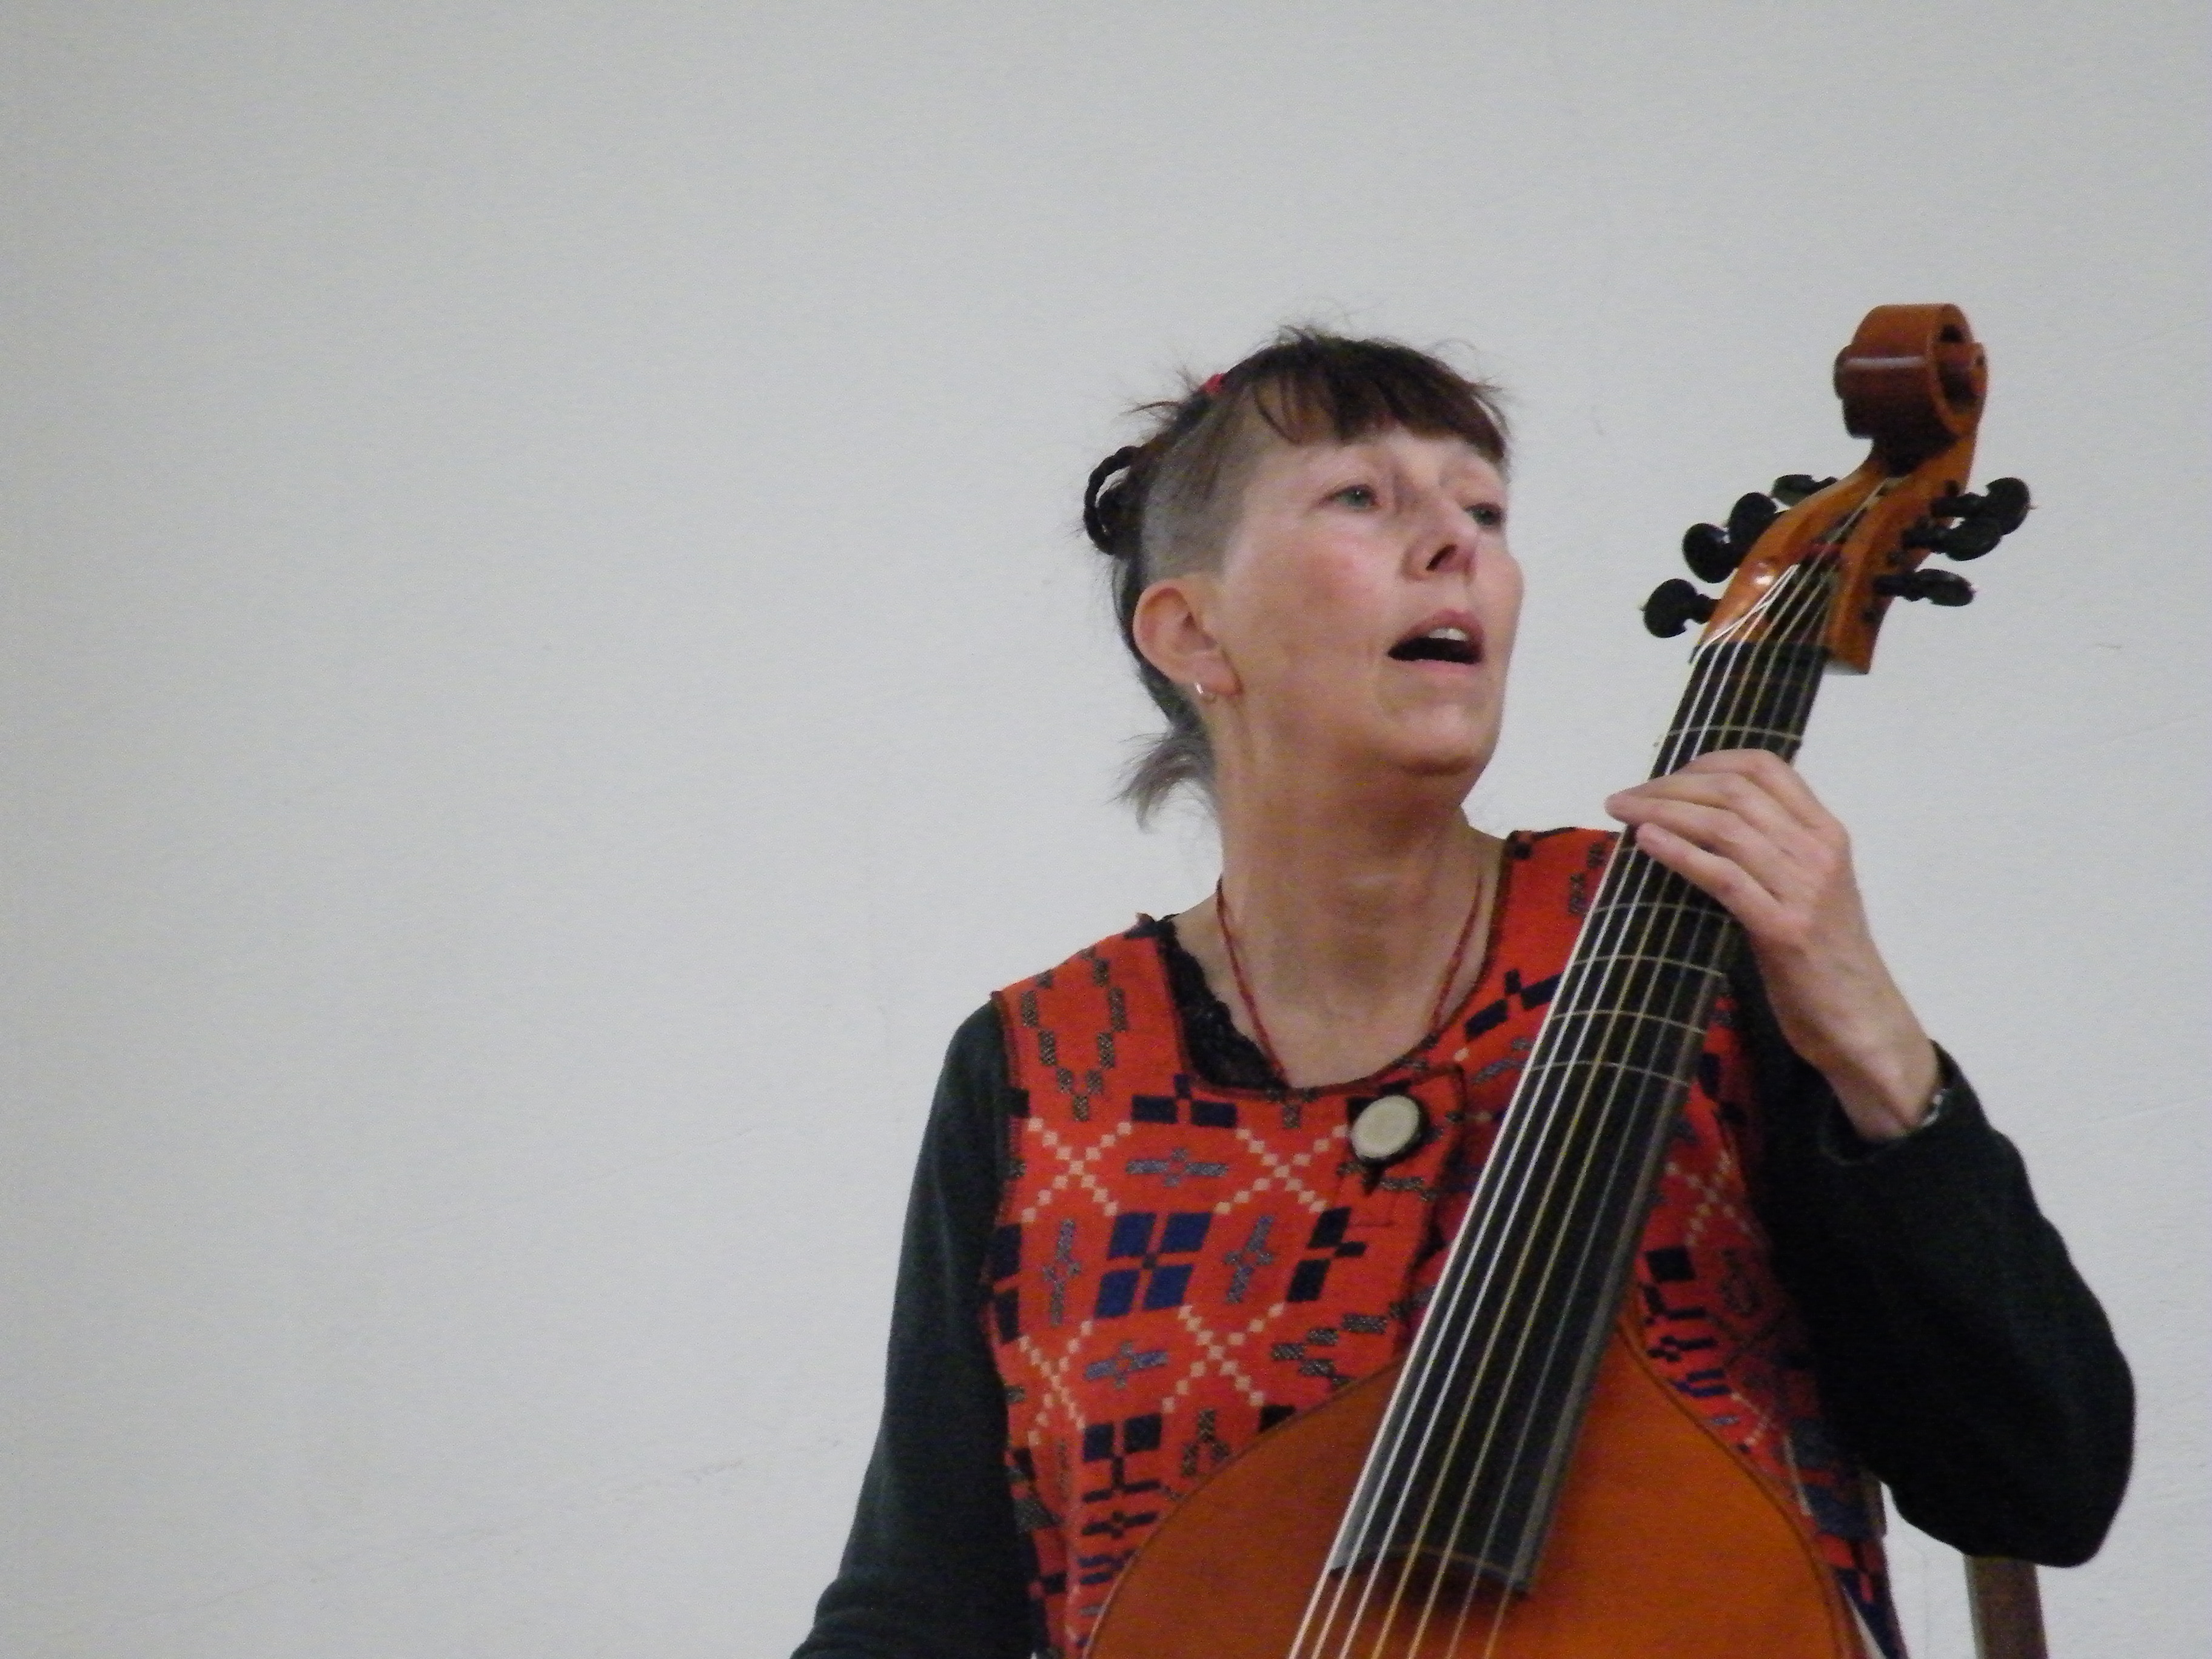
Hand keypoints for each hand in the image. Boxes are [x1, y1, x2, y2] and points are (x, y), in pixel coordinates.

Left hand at [1604, 750, 1937, 1141]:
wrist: (1860, 1019)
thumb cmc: (1822, 956)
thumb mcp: (1802, 888)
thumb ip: (1766, 850)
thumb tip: (1692, 821)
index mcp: (1826, 832)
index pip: (1766, 767)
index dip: (1707, 762)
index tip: (1664, 777)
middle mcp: (1818, 850)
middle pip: (1734, 792)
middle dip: (1669, 787)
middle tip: (1623, 799)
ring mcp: (1804, 888)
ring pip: (1725, 827)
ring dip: (1662, 812)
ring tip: (1621, 813)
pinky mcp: (1785, 930)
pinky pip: (1724, 877)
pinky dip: (1680, 853)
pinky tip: (1646, 842)